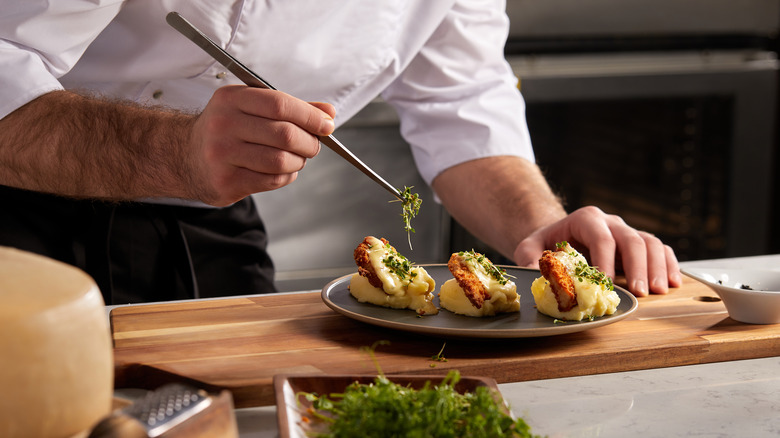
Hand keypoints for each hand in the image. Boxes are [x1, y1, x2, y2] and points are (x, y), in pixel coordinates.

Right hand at [188, 85, 335, 205]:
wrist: (184, 156)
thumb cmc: (227, 129)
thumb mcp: (251, 108)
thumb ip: (291, 108)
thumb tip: (328, 113)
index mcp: (231, 99)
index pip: (280, 104)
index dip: (310, 116)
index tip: (327, 125)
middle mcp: (223, 124)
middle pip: (284, 134)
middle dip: (309, 142)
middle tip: (313, 146)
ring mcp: (222, 155)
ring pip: (280, 160)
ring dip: (298, 161)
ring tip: (296, 158)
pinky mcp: (225, 181)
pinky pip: (271, 180)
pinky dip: (286, 176)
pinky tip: (281, 170)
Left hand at [512, 206, 681, 296]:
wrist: (558, 238)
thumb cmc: (546, 244)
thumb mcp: (529, 247)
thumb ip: (530, 258)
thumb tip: (536, 275)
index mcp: (585, 219)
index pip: (601, 237)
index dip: (605, 260)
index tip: (605, 283)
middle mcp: (610, 222)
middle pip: (631, 239)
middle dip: (637, 266)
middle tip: (640, 292)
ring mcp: (626, 232)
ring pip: (650, 242)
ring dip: (657, 267)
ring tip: (659, 291)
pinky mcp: (638, 244)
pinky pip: (660, 249)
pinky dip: (669, 264)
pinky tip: (673, 283)